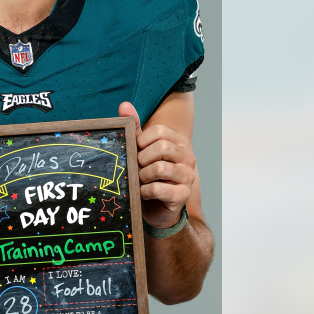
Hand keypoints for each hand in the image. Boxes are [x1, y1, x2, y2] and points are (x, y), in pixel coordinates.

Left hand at [120, 102, 195, 229]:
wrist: (156, 207)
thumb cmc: (148, 175)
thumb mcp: (140, 150)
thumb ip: (135, 128)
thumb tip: (124, 105)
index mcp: (178, 142)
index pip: (159, 131)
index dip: (142, 141)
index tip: (137, 152)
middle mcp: (188, 157)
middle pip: (161, 148)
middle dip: (142, 159)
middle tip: (138, 168)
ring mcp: (188, 176)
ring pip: (159, 168)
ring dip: (143, 176)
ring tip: (141, 180)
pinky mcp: (183, 194)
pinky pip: (158, 189)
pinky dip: (145, 191)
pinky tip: (144, 192)